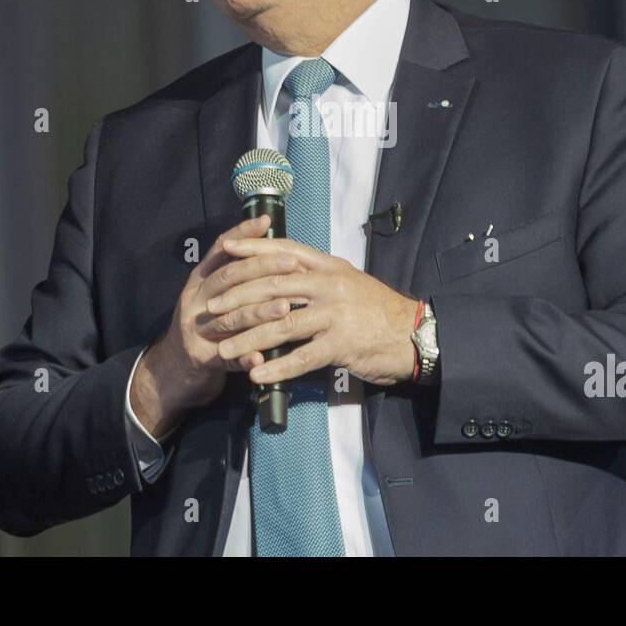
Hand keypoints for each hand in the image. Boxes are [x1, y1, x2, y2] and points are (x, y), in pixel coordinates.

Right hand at [132, 215, 308, 434]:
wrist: (172, 370)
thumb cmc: (207, 326)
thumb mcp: (214, 295)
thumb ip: (236, 274)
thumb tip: (270, 242)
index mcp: (200, 281)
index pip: (220, 251)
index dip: (242, 235)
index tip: (266, 221)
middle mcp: (194, 300)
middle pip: (228, 279)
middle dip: (262, 268)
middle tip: (292, 264)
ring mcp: (195, 330)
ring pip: (229, 318)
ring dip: (259, 313)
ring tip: (285, 308)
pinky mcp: (200, 359)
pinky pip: (226, 358)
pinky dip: (245, 357)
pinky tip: (262, 356)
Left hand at [206, 235, 421, 387]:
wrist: (413, 334)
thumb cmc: (377, 310)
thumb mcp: (349, 282)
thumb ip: (319, 277)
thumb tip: (283, 273)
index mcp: (330, 267)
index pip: (285, 251)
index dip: (254, 249)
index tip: (226, 249)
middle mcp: (331, 285)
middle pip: (274, 287)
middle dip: (238, 298)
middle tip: (212, 308)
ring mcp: (336, 314)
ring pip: (282, 324)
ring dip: (249, 339)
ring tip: (224, 349)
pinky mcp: (342, 344)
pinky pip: (302, 357)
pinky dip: (277, 367)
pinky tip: (256, 375)